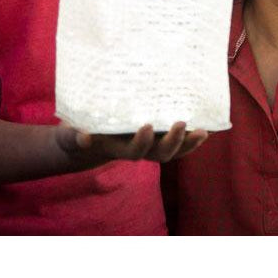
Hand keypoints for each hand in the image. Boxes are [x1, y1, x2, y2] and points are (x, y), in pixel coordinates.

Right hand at [56, 122, 207, 165]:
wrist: (85, 139)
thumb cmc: (79, 132)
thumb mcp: (71, 135)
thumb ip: (74, 136)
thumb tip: (83, 137)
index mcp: (119, 149)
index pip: (134, 152)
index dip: (141, 142)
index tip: (146, 126)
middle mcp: (138, 149)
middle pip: (160, 154)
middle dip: (172, 141)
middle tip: (180, 123)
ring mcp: (150, 144)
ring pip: (174, 151)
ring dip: (189, 143)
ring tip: (203, 132)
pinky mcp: (157, 135)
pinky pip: (178, 142)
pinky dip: (191, 138)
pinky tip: (205, 128)